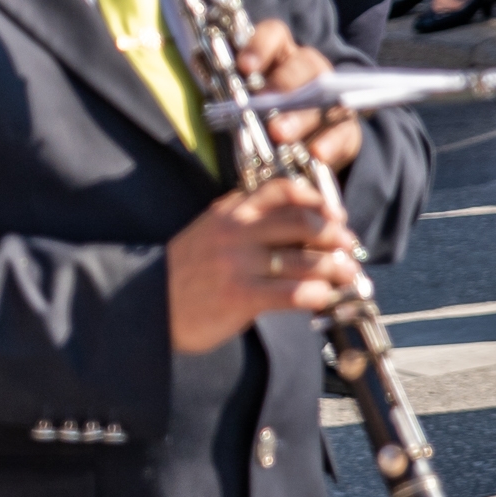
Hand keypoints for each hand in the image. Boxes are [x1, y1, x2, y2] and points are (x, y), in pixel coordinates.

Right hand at [166, 173, 359, 353]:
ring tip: (348, 276)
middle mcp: (235, 230)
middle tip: (348, 248)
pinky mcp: (241, 295)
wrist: (147, 306)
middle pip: (303, 222)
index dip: (318, 200)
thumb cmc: (183, 274)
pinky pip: (294, 292)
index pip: (282, 190)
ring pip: (306, 259)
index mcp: (229, 211)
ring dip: (336, 268)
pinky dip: (318, 294)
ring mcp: (238, 263)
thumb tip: (297, 225)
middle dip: (336, 236)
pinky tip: (324, 298)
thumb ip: (245, 222)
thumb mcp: (209, 232)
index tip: (335, 214)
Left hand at [235, 19, 360, 169]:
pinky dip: (330, 143)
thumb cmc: (262, 122)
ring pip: (325, 98)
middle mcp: (309, 71)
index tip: (243, 66)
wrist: (295, 157)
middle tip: (264, 103)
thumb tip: (204, 83)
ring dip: (301, 116)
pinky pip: (344, 132)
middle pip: (303, 65)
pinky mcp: (347, 130)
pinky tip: (316, 154)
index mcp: (280, 56)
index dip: (259, 45)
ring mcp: (332, 99)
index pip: (274, 35)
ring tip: (280, 134)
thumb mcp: (244, 105)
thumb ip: (232, 94)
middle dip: (284, 84)